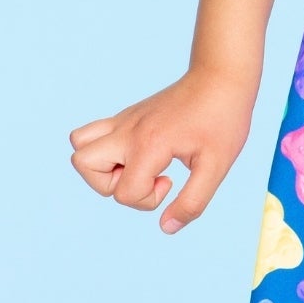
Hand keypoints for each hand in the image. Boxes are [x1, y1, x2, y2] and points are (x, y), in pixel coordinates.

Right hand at [68, 69, 254, 233]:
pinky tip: (142, 152)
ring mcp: (125, 119)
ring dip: (101, 165)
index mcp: (149, 143)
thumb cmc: (223, 118)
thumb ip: (193, 201)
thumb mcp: (217, 165)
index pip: (123, 193)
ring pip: (80, 144)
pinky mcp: (128, 115)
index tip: (171, 180)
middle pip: (82, 162)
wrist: (221, 75)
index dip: (147, 200)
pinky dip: (109, 150)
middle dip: (110, 184)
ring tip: (136, 164)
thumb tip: (166, 228)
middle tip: (144, 174)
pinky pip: (95, 133)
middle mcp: (128, 130)